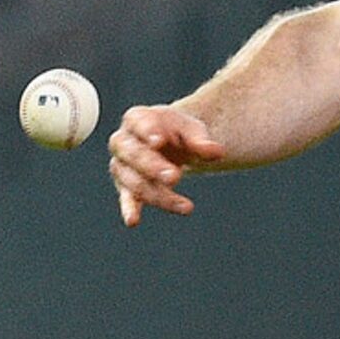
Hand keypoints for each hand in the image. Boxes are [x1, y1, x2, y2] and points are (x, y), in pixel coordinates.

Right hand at [108, 104, 224, 226]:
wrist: (169, 142)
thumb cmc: (178, 132)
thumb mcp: (192, 130)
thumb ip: (202, 141)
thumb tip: (217, 152)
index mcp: (137, 118)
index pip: (139, 122)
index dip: (148, 132)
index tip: (159, 141)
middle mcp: (123, 141)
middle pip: (134, 154)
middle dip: (154, 167)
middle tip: (175, 176)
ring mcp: (122, 165)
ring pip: (135, 181)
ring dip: (159, 195)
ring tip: (187, 206)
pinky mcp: (126, 186)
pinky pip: (127, 197)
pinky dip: (129, 209)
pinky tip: (133, 220)